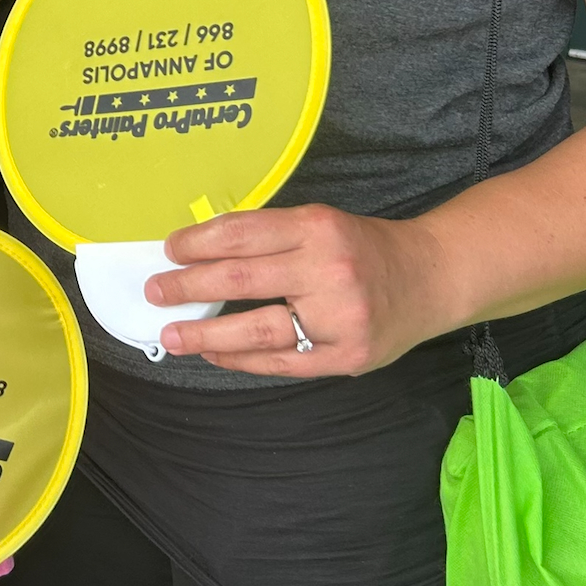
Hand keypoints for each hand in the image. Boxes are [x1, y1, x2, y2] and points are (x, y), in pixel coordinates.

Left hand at [144, 203, 449, 377]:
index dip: (198, 243)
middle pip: (241, 281)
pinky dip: (240, 359)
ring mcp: (338, 318)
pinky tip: (214, 352)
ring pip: (256, 329)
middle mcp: (328, 270)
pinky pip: (281, 361)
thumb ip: (270, 237)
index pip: (242, 234)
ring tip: (171, 333)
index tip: (169, 250)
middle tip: (155, 291)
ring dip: (205, 333)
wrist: (431, 278)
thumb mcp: (321, 223)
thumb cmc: (363, 248)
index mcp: (318, 228)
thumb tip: (199, 253)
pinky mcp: (346, 357)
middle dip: (188, 286)